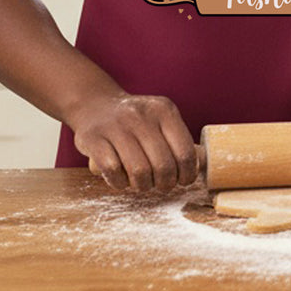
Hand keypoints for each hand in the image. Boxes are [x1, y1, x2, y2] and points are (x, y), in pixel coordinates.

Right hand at [70, 92, 198, 192]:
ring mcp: (116, 126)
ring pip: (139, 171)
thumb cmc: (135, 121)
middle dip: (165, 184)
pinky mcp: (93, 138)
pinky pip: (113, 171)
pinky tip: (122, 180)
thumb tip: (197, 168)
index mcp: (164, 110)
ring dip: (143, 186)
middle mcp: (141, 115)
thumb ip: (177, 139)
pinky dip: (120, 183)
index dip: (187, 174)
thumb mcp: (160, 118)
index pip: (185, 151)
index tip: (183, 181)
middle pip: (163, 165)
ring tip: (142, 183)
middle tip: (162, 185)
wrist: (95, 105)